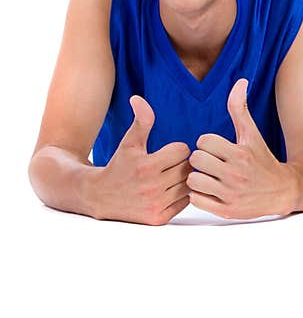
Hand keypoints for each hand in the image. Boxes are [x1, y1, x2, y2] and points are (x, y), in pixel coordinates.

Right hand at [97, 96, 190, 224]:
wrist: (99, 197)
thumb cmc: (119, 165)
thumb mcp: (129, 142)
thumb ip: (141, 121)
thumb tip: (139, 99)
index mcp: (146, 167)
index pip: (183, 151)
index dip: (177, 148)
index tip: (167, 151)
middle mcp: (151, 188)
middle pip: (187, 168)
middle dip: (181, 164)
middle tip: (171, 165)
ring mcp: (156, 205)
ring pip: (188, 185)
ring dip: (183, 180)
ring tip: (171, 176)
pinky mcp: (158, 218)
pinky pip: (185, 202)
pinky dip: (181, 196)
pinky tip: (169, 190)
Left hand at [188, 79, 293, 218]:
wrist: (283, 190)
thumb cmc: (263, 159)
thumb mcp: (252, 134)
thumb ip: (240, 108)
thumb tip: (239, 80)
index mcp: (240, 153)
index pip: (204, 141)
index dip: (208, 143)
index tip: (217, 148)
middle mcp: (235, 174)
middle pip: (196, 159)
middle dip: (202, 160)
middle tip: (212, 163)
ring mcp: (230, 194)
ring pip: (193, 180)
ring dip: (198, 178)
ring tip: (210, 176)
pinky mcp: (226, 210)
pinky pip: (196, 200)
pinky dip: (200, 195)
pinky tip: (211, 190)